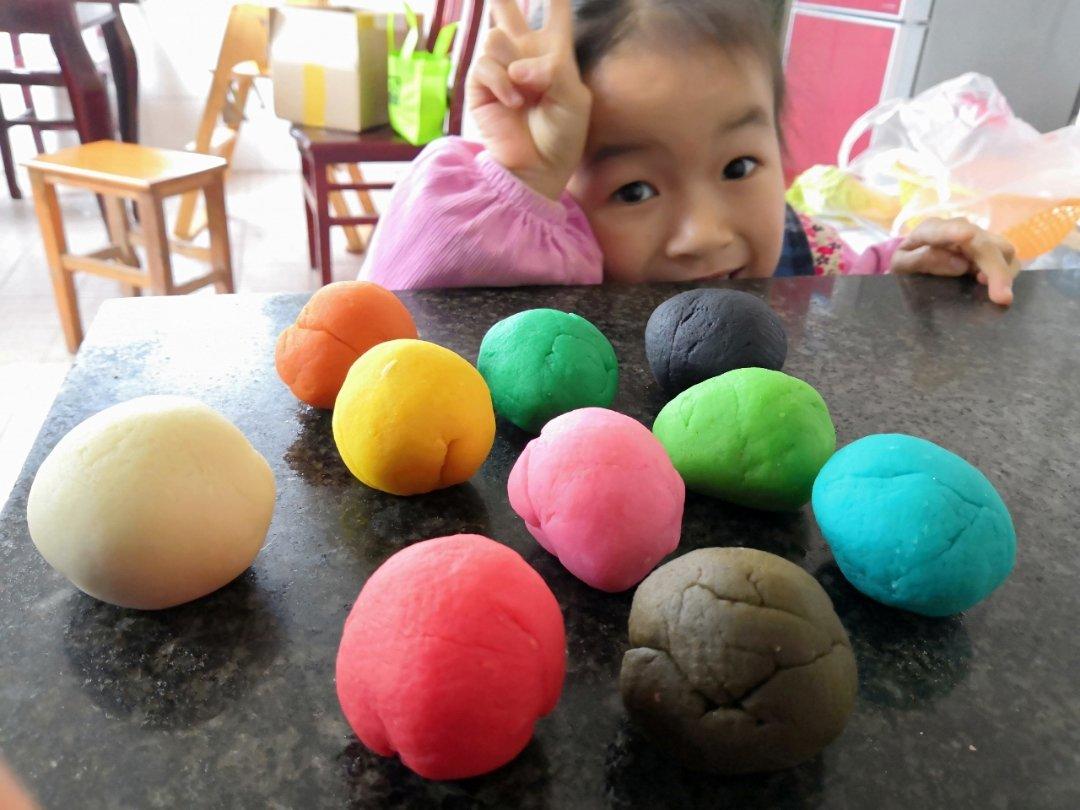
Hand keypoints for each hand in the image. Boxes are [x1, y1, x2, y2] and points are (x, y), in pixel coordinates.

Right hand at [465, 0, 591, 199]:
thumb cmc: (562, 137)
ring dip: (511, 61)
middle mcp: (524, 55)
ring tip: (524, 92)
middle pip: (508, 10)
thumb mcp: (573, 100)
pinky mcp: (480, 85)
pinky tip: (513, 103)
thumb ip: (553, 71)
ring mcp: (500, 69)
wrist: (538, 168)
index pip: (555, 13)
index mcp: (553, 54)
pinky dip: (501, 83)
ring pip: (494, 36)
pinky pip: (485, 65)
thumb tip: (516, 67)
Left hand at [891, 217, 1020, 305]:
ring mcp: (977, 237)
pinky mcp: (989, 249)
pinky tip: (994, 287)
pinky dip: (1006, 273)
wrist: (915, 254)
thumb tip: (959, 264)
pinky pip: (1007, 259)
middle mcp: (959, 228)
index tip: (968, 236)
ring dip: (1004, 272)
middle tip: (1002, 297)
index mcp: (930, 230)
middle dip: (995, 269)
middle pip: (983, 244)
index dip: (956, 232)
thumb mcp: (900, 264)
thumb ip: (920, 260)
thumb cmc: (907, 259)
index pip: (942, 230)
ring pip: (1003, 249)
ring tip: (996, 294)